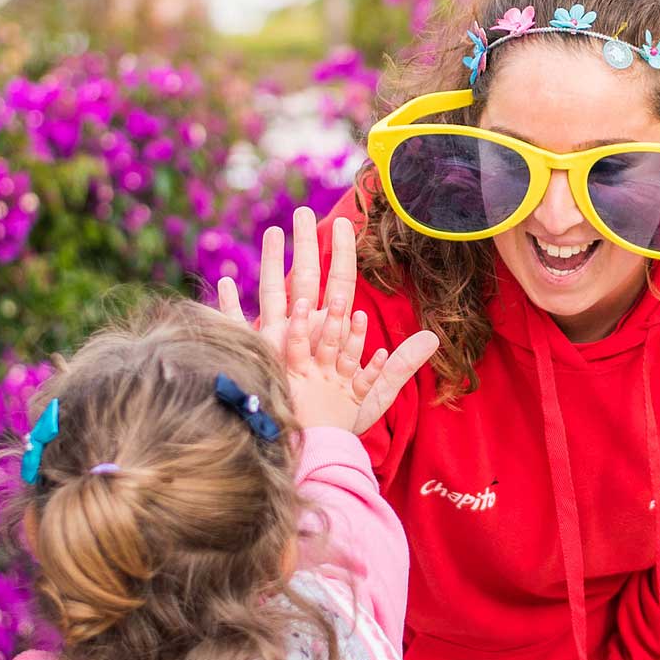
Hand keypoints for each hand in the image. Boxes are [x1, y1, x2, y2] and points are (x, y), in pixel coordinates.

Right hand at [215, 207, 440, 434]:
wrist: (309, 448)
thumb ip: (400, 365)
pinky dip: (231, 308)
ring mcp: (277, 343)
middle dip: (305, 246)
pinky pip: (240, 331)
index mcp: (330, 332)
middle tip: (303, 212)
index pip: (339, 284)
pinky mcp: (257, 361)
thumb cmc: (340, 422)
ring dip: (273, 264)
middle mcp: (303, 331)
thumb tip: (434, 339)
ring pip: (273, 295)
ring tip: (274, 232)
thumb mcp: (375, 392)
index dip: (343, 254)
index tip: (345, 222)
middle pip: (305, 279)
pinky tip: (224, 284)